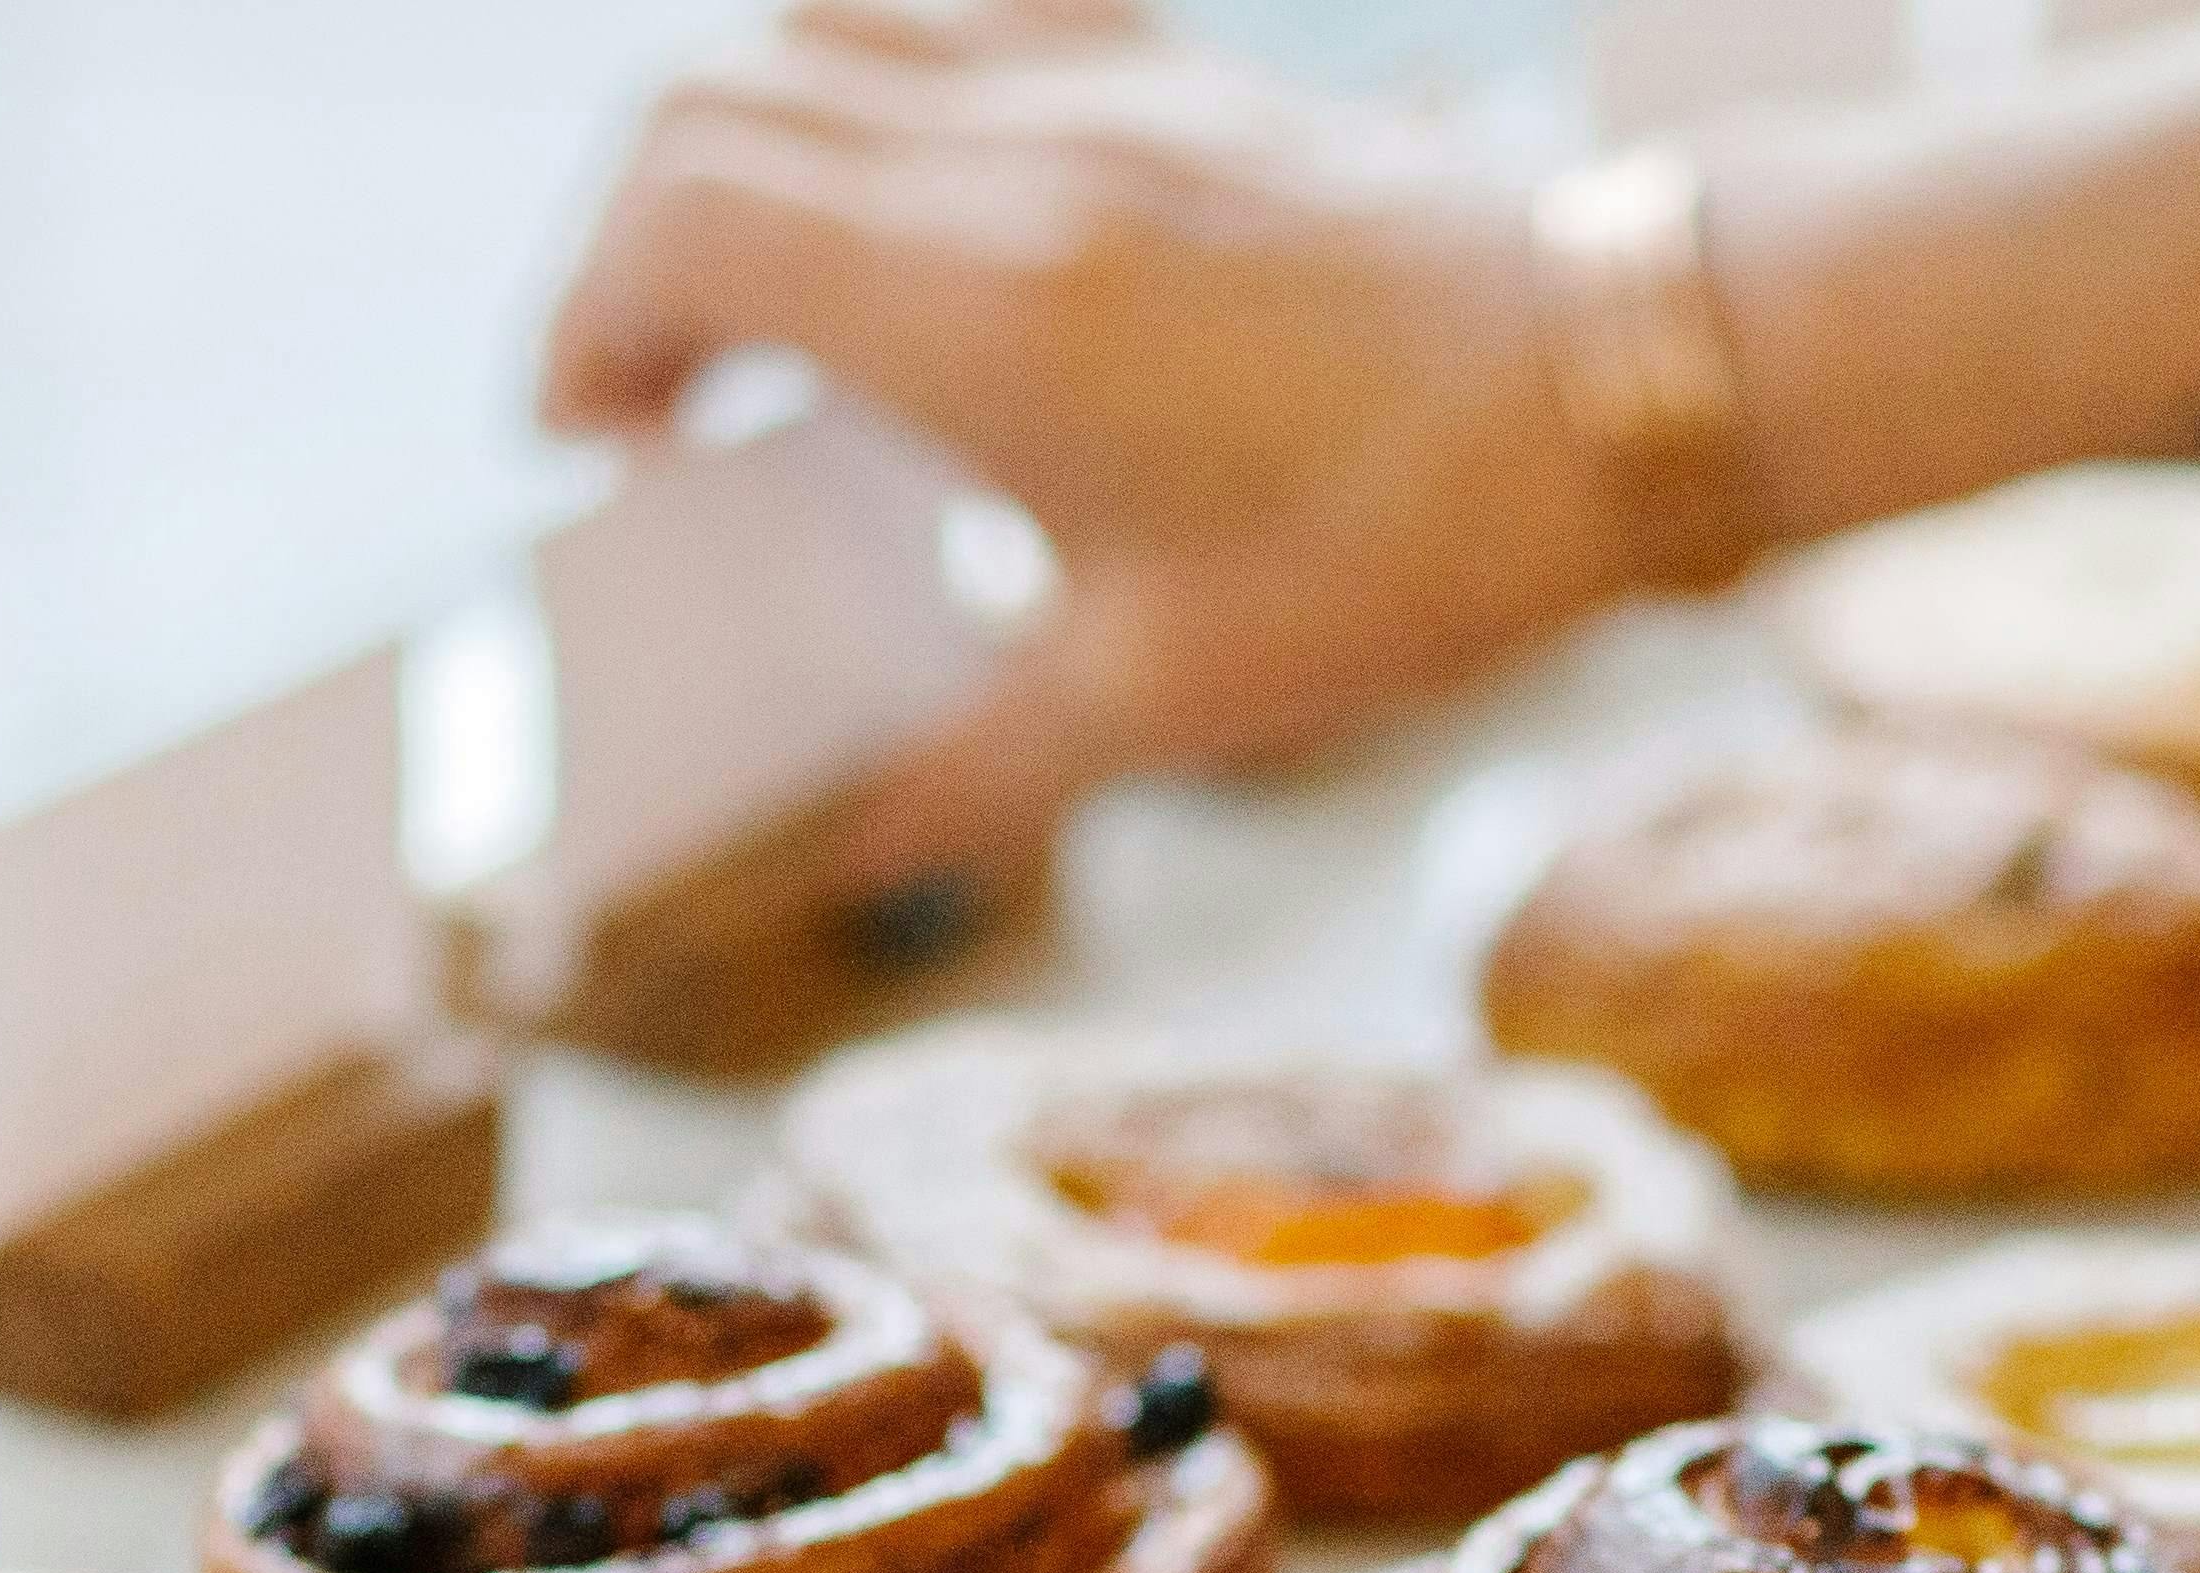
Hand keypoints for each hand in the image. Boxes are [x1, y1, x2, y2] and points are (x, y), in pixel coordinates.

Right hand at [544, 0, 1636, 889]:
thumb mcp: (1166, 697)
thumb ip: (979, 769)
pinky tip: (913, 210)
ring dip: (734, 151)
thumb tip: (863, 861)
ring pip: (817, 34)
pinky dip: (876, 86)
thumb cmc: (1403, 540)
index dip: (585, 322)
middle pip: (703, 107)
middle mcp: (1010, 149)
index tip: (599, 447)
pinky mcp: (1171, 68)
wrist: (1614, 377)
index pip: (674, 227)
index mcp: (975, 301)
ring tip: (754, 305)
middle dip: (622, 245)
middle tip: (648, 398)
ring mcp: (1093, 82)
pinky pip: (959, 10)